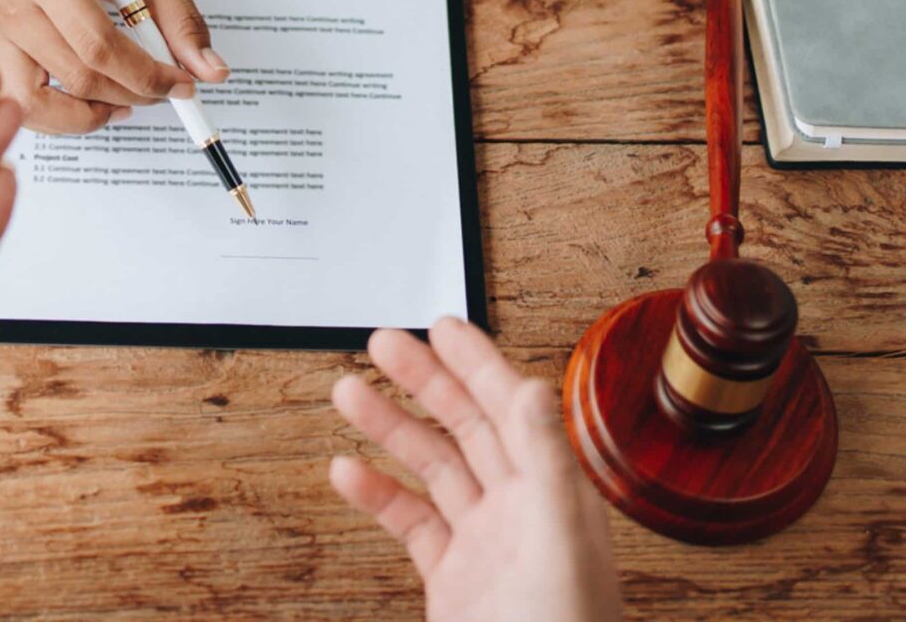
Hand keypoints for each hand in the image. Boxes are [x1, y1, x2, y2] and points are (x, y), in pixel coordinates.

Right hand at [0, 0, 225, 133]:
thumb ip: (181, 20)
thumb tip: (209, 71)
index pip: (99, 47)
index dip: (146, 76)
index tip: (180, 84)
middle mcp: (11, 1)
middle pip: (77, 78)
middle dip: (131, 94)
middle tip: (163, 90)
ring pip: (40, 104)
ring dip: (92, 115)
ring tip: (126, 101)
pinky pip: (24, 103)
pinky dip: (63, 116)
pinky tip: (95, 102)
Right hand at [331, 318, 619, 621]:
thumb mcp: (560, 544)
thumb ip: (547, 463)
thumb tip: (533, 387)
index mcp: (554, 492)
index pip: (512, 408)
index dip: (477, 363)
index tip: (442, 326)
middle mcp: (520, 509)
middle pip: (467, 426)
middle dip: (423, 382)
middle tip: (381, 343)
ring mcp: (484, 543)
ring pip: (432, 469)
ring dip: (390, 429)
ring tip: (346, 393)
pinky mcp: (453, 579)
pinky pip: (411, 524)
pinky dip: (377, 496)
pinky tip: (347, 472)